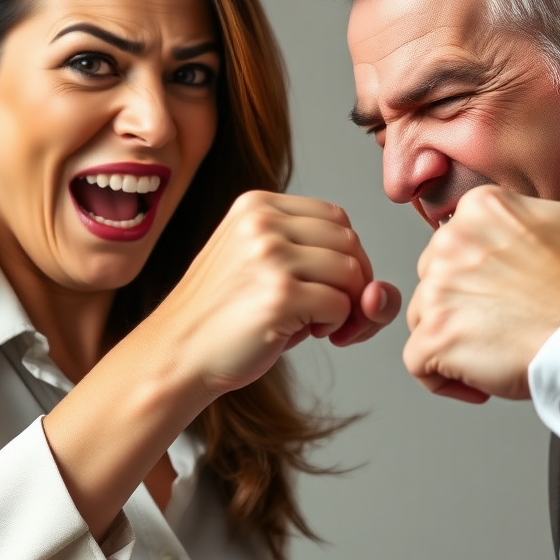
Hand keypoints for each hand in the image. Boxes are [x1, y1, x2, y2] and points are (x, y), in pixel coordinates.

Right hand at [148, 191, 400, 400]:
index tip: (326, 288)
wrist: (176, 354)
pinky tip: (300, 333)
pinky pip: (342, 305)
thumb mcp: (269, 271)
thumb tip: (383, 292)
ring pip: (352, 272)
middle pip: (350, 242)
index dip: (345, 256)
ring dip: (346, 305)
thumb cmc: (226, 318)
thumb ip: (325, 266)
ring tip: (311, 322)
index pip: (335, 217)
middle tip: (328, 315)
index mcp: (257, 205)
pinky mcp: (279, 294)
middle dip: (353, 283)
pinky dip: (336, 326)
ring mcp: (270, 256)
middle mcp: (263, 221)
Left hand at [403, 136, 559, 401]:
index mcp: (483, 208)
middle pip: (437, 281)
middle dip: (466, 307)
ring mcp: (439, 290)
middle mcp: (450, 242)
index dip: (486, 276)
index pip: (459, 246)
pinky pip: (418, 362)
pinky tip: (481, 382)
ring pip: (424, 319)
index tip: (520, 295)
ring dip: (455, 341)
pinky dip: (444, 378)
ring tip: (501, 352)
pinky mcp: (435, 337)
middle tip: (512, 326)